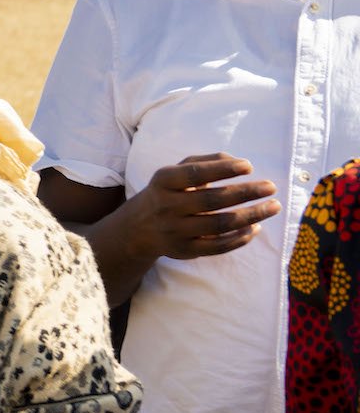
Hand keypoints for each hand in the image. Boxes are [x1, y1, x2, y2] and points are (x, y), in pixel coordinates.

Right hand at [124, 153, 280, 261]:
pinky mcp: (184, 250)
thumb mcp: (176, 171)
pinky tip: (256, 227)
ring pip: (219, 225)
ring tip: (273, 206)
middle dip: (246, 193)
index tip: (249, 166)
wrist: (138, 228)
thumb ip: (205, 161)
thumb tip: (239, 162)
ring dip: (251, 216)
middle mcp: (167, 206)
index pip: (194, 173)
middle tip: (271, 187)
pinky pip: (218, 246)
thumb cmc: (168, 192)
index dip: (222, 170)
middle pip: (211, 200)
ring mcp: (175, 230)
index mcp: (164, 181)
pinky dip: (241, 238)